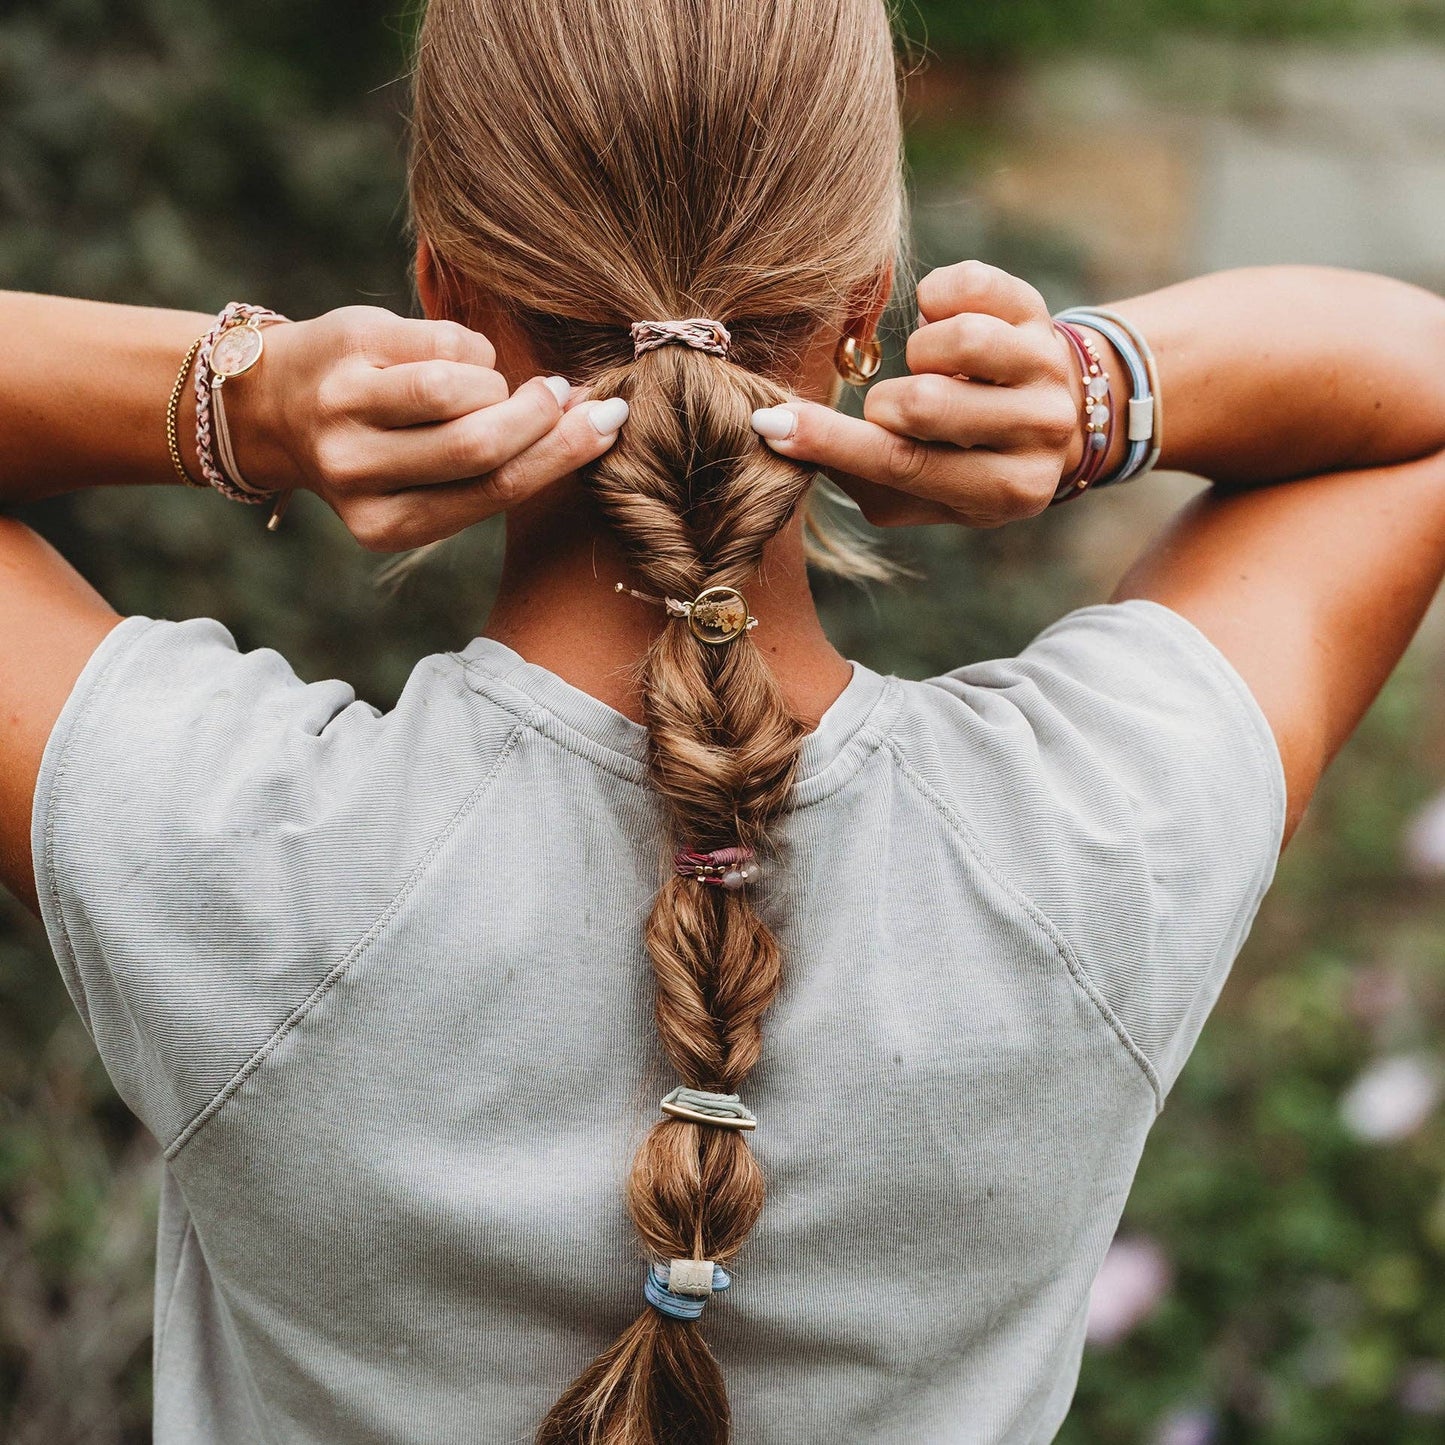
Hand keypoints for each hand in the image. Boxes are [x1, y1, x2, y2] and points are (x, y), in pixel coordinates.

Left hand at [226, 306, 626, 550]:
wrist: (271, 400)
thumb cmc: (377, 443)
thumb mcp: (424, 479)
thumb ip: (495, 464)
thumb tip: (597, 421)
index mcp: (386, 526)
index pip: (496, 490)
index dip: (563, 453)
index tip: (610, 420)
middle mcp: (356, 476)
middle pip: (481, 445)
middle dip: (539, 414)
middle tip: (561, 393)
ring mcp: (343, 412)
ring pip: (458, 390)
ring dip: (493, 380)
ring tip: (487, 383)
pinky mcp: (344, 351)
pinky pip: (439, 343)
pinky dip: (466, 348)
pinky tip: (450, 356)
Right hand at [750, 260, 1079, 527]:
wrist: (1048, 422)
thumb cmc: (958, 462)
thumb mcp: (916, 493)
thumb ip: (858, 473)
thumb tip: (778, 431)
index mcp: (1005, 492)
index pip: (903, 464)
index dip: (830, 441)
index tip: (770, 424)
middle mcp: (1041, 433)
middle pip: (923, 402)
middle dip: (886, 404)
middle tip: (898, 412)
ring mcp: (1048, 370)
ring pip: (956, 340)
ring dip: (920, 352)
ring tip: (931, 370)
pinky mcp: (1040, 313)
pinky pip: (966, 284)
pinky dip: (933, 299)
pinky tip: (941, 326)